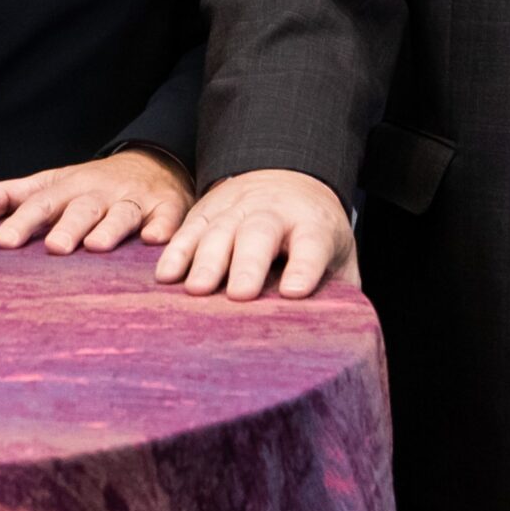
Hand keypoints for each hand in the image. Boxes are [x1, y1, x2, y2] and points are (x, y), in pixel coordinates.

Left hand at [0, 149, 194, 252]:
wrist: (153, 162)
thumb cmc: (91, 183)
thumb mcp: (50, 183)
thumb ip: (10, 197)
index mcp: (68, 188)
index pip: (40, 204)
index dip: (22, 221)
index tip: (2, 241)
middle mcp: (99, 192)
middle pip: (81, 209)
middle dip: (68, 227)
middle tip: (54, 248)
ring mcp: (134, 199)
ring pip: (121, 213)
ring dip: (109, 229)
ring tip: (96, 247)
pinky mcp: (166, 208)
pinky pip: (166, 218)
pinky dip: (162, 228)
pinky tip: (154, 241)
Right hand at [154, 168, 358, 299]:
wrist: (288, 178)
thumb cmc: (313, 230)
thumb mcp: (339, 252)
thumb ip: (340, 287)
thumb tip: (343, 332)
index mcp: (312, 225)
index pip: (311, 244)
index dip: (303, 267)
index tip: (294, 292)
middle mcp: (274, 212)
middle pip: (260, 234)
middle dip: (248, 263)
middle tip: (239, 294)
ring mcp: (238, 207)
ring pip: (221, 230)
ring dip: (206, 259)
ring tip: (196, 290)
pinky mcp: (209, 208)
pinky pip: (190, 228)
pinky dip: (177, 251)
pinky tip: (166, 275)